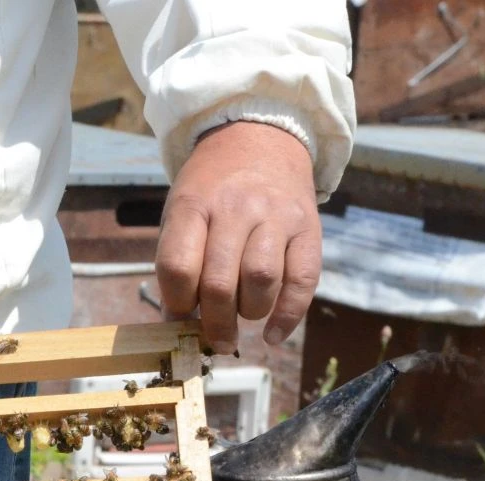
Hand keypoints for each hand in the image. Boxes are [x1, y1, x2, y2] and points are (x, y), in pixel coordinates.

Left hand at [155, 121, 320, 354]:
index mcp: (194, 205)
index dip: (176, 304)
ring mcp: (276, 216)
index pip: (177, 267)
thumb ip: (177, 262)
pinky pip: (303, 280)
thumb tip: (176, 324)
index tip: (180, 319)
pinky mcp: (308, 228)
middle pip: (219, 282)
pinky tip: (273, 334)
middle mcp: (236, 208)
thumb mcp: (182, 211)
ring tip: (243, 315)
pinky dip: (288, 315)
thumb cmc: (212, 189)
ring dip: (248, 312)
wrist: (261, 138)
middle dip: (213, 323)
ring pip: (261, 280)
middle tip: (214, 338)